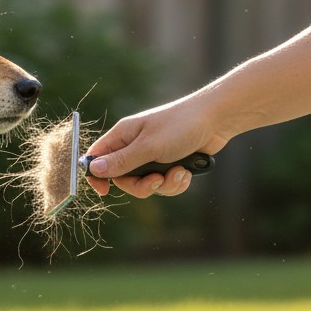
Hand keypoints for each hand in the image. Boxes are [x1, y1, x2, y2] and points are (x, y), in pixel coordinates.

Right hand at [84, 99, 228, 197]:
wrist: (218, 119)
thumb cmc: (180, 125)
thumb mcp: (148, 146)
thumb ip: (121, 161)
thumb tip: (93, 170)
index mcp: (123, 136)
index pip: (97, 157)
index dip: (96, 175)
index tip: (103, 191)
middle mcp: (134, 146)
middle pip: (123, 178)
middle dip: (141, 186)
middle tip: (156, 181)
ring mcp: (152, 156)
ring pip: (146, 184)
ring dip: (164, 185)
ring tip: (179, 173)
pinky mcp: (169, 164)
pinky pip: (164, 184)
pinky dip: (176, 183)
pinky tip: (187, 172)